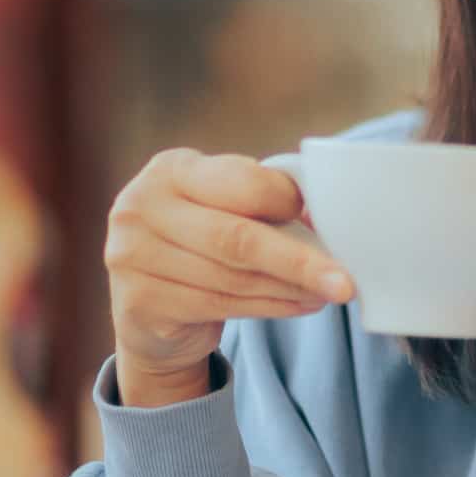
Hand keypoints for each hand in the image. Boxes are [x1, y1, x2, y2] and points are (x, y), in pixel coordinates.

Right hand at [106, 149, 354, 382]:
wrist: (151, 307)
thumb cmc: (204, 241)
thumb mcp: (225, 207)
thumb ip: (263, 201)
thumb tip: (328, 214)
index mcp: (172, 169)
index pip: (242, 182)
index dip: (287, 202)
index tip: (325, 222)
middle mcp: (141, 207)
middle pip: (237, 237)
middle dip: (299, 262)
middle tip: (345, 281)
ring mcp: (130, 255)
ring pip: (232, 277)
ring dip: (290, 288)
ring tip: (329, 292)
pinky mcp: (136, 301)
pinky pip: (219, 305)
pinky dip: (270, 307)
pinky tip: (301, 305)